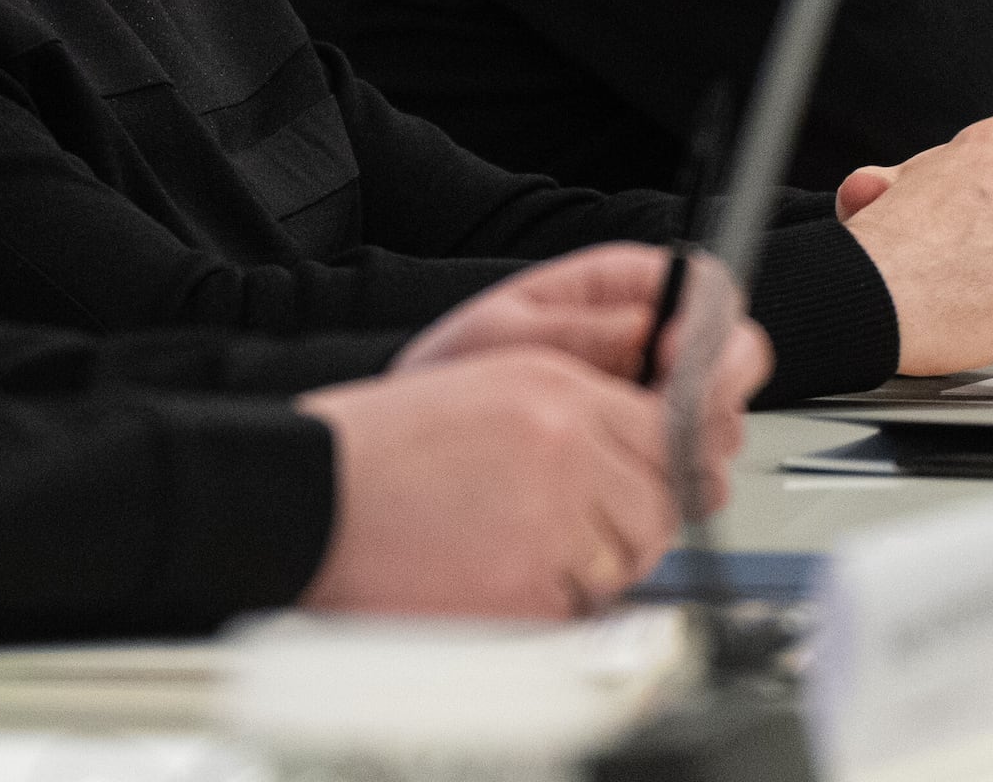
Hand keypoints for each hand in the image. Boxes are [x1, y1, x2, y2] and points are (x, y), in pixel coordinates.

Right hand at [298, 348, 677, 617]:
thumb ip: (586, 408)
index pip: (674, 432)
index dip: (679, 459)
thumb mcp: (494, 383)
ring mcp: (547, 526)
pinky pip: (581, 608)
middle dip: (636, 518)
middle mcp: (564, 454)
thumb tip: (667, 444)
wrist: (313, 496)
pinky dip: (553, 601)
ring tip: (522, 541)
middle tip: (582, 520)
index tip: (671, 473)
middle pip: (662, 504)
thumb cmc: (389, 446)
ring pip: (627, 561)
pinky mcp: (525, 591)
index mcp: (557, 395)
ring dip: (594, 562)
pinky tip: (498, 570)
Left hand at [395, 244, 763, 485]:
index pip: (707, 289)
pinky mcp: (650, 456)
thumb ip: (573, 329)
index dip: (708, 320)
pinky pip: (694, 468)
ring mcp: (656, 402)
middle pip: (732, 359)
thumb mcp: (499, 335)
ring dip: (697, 441)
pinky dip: (678, 481)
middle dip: (712, 392)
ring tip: (635, 456)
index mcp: (622, 291)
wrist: (423, 444)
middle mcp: (652, 343)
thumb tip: (643, 322)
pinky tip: (633, 485)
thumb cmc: (453, 373)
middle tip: (668, 419)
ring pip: (722, 420)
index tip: (676, 354)